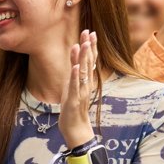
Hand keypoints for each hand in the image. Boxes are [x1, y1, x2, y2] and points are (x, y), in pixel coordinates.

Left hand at [59, 31, 99, 149]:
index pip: (90, 61)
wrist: (76, 131)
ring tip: (84, 44)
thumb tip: (76, 62)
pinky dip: (75, 76)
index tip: (90, 32)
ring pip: (83, 72)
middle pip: (88, 63)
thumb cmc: (74, 110)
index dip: (90, 47)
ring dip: (84, 58)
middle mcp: (85, 85)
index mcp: (85, 81)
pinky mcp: (75, 100)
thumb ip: (75, 76)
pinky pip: (75, 87)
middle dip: (88, 47)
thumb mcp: (73, 89)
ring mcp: (81, 92)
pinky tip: (76, 67)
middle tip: (89, 32)